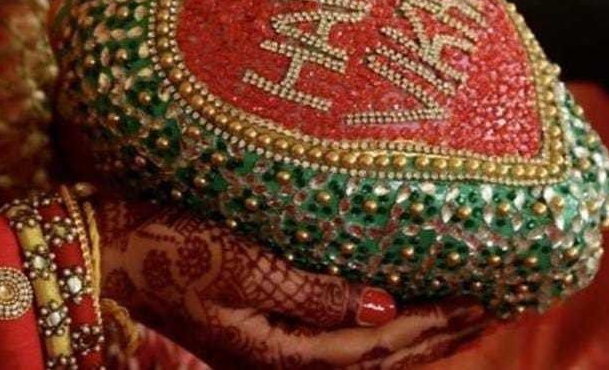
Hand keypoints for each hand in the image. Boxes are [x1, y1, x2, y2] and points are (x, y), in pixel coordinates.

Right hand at [98, 200, 486, 368]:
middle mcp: (281, 363)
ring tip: (463, 320)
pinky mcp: (265, 334)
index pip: (376, 345)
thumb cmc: (169, 251)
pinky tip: (396, 321)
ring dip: (418, 340)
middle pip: (380, 360)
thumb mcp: (237, 266)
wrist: (114, 258)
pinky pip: (340, 346)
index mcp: (277, 351)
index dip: (433, 324)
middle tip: (493, 310)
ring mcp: (273, 353)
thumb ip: (308, 293)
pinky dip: (381, 336)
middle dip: (441, 336)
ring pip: (365, 359)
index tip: (482, 300)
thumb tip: (380, 308)